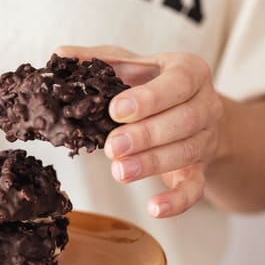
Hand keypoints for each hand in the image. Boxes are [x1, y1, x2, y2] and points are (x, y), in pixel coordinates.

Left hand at [56, 45, 223, 217]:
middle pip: (183, 121)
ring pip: (186, 153)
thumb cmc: (153, 83)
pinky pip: (196, 189)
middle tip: (112, 147)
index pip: (177, 82)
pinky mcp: (200, 170)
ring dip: (152, 165)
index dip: (149, 98)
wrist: (191, 109)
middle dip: (146, 135)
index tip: (116, 111)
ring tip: (119, 172)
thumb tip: (59, 56)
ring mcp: (205, 139)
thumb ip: (97, 60)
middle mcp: (205, 104)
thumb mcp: (128, 65)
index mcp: (189, 71)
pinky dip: (177, 201)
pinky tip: (154, 208)